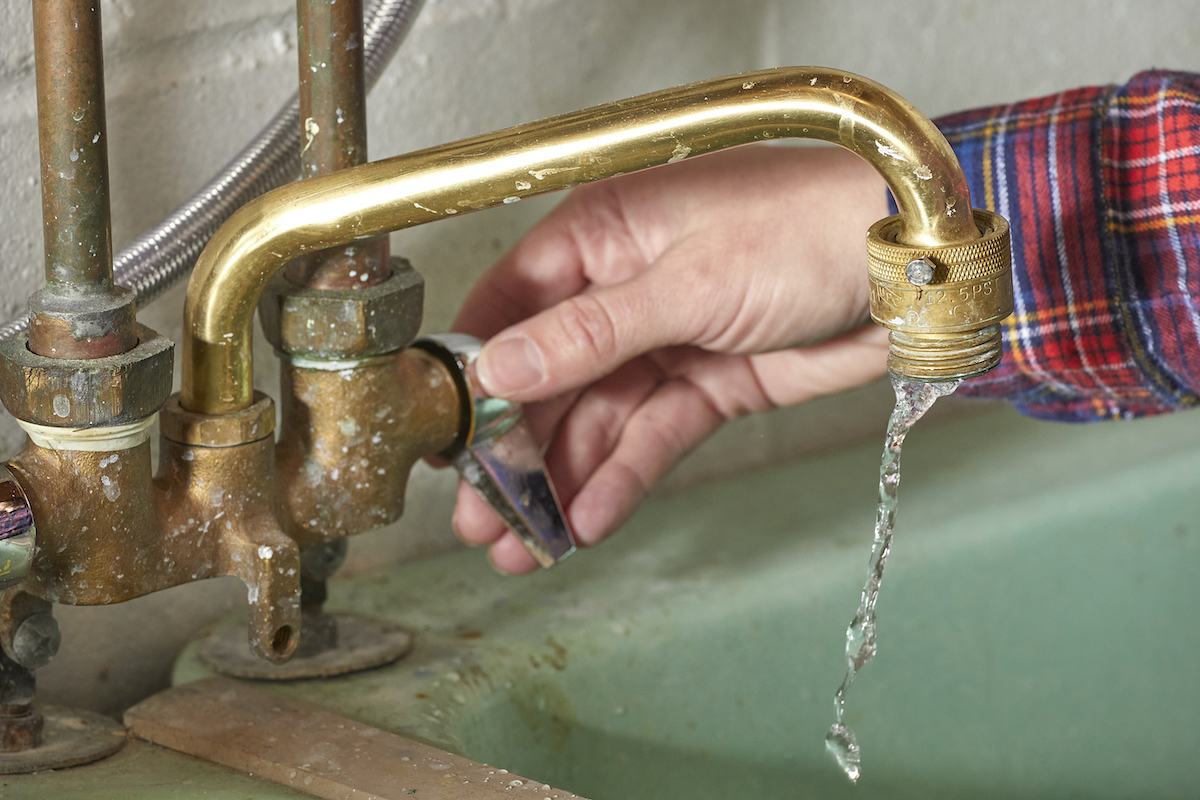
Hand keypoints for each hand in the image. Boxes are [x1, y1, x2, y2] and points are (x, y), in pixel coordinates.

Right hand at [450, 144, 890, 572]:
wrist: (908, 269)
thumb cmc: (805, 228)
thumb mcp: (687, 279)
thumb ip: (591, 332)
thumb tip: (500, 367)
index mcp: (601, 237)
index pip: (510, 307)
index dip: (472, 374)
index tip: (441, 439)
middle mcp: (622, 290)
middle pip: (548, 379)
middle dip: (512, 451)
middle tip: (479, 517)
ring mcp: (665, 342)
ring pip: (596, 421)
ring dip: (560, 481)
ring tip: (523, 542)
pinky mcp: (707, 386)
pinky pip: (650, 439)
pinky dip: (622, 480)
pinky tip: (588, 522)